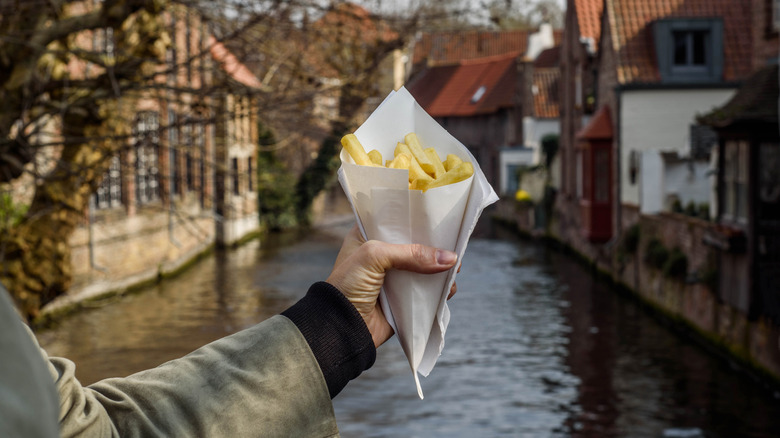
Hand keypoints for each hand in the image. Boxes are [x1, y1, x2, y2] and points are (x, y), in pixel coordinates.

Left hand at [327, 225, 457, 347]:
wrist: (341, 328)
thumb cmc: (347, 284)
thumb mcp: (375, 256)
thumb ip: (411, 254)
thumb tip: (451, 259)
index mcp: (367, 236)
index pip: (397, 220)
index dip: (417, 218)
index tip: (440, 217)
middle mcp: (382, 255)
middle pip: (416, 244)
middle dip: (436, 245)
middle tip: (455, 244)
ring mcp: (394, 278)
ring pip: (425, 268)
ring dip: (441, 269)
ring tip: (456, 268)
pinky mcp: (404, 299)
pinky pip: (428, 292)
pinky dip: (440, 290)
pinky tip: (449, 289)